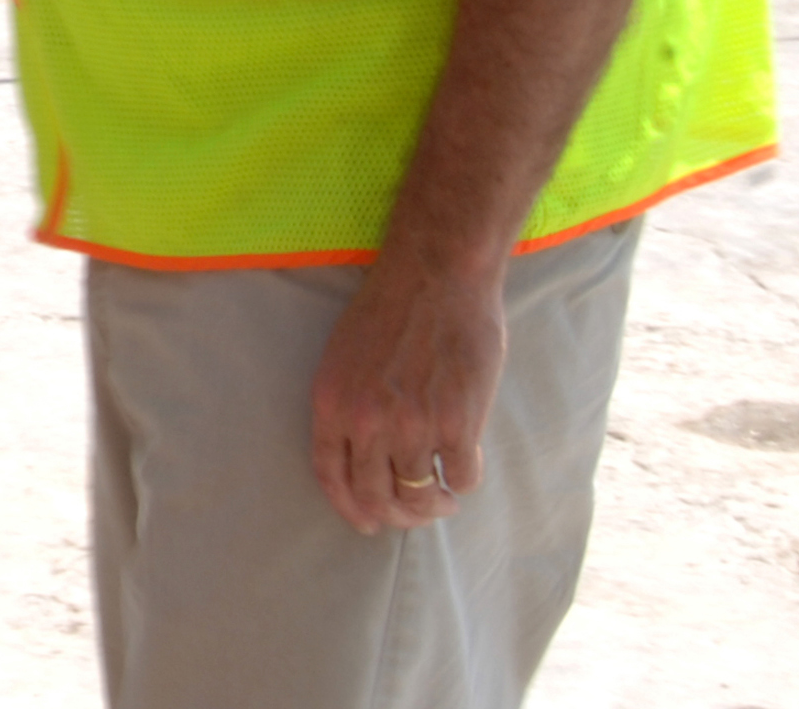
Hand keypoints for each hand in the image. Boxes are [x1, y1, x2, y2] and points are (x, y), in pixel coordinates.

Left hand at [308, 253, 501, 532]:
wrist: (435, 275)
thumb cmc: (391, 309)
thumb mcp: (345, 357)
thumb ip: (350, 406)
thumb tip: (366, 458)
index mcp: (331, 404)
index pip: (331, 477)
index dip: (350, 508)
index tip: (367, 524)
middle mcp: (366, 423)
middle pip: (377, 497)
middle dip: (398, 514)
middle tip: (417, 510)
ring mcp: (413, 427)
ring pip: (420, 495)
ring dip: (435, 504)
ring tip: (444, 496)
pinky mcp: (458, 425)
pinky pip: (461, 477)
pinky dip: (464, 480)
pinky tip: (466, 465)